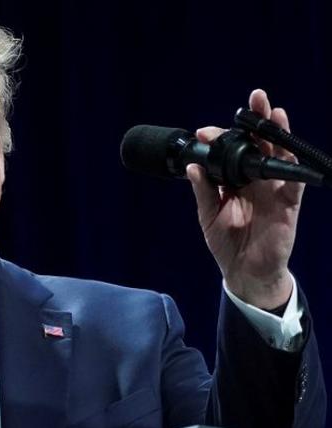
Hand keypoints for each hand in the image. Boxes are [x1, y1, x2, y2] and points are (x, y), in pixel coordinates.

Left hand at [186, 89, 302, 308]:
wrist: (244, 271)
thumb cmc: (227, 241)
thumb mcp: (208, 214)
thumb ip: (203, 190)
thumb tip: (192, 167)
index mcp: (235, 178)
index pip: (230, 150)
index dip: (220, 137)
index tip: (203, 132)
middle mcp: (255, 178)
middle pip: (259, 143)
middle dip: (257, 119)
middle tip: (255, 98)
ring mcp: (273, 189)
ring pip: (279, 155)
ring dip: (278, 134)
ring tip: (274, 112)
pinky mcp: (288, 205)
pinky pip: (293, 184)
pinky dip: (291, 168)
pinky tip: (286, 153)